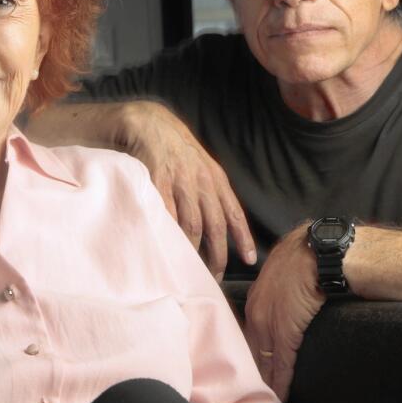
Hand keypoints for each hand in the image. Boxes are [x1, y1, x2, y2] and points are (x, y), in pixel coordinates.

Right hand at [121, 102, 256, 278]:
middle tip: (214, 277)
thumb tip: (221, 225)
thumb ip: (212, 193)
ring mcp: (179, 183)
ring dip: (193, 250)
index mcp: (216, 179)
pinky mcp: (157, 183)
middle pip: (214, 225)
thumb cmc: (178, 151)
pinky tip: (170, 248)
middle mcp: (202, 182)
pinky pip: (166, 215)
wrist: (152, 125)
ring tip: (191, 269)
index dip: (243, 238)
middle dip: (217, 254)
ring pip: (191, 225)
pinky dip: (169, 234)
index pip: (234, 213)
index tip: (249, 260)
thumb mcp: (203, 167)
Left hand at [244, 228, 324, 400]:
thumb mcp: (282, 274)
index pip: (247, 336)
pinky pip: (282, 364)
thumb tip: (286, 302)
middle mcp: (257, 314)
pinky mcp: (287, 333)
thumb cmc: (304, 257)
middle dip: (252, 374)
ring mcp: (270, 325)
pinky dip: (282, 382)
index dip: (248, 356)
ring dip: (267, 384)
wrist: (315, 253)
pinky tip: (280, 397)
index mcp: (255, 301)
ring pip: (265, 362)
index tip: (248, 372)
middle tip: (249, 396)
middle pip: (251, 352)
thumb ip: (278, 292)